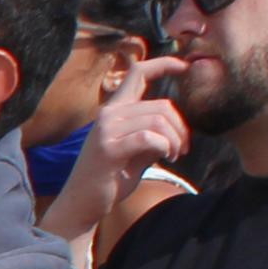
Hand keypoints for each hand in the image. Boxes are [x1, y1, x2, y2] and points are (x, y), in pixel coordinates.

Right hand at [79, 56, 192, 186]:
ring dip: (174, 140)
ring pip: (158, 121)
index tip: (184, 65)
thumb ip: (151, 133)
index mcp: (114, 110)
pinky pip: (149, 138)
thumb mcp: (135, 150)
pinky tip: (166, 158)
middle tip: (183, 148)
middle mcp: (108, 114)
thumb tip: (176, 125)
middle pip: (161, 105)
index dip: (163, 65)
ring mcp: (106, 130)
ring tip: (174, 155)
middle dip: (181, 127)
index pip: (138, 73)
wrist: (82, 204)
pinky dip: (164, 147)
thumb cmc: (110, 178)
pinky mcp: (108, 149)